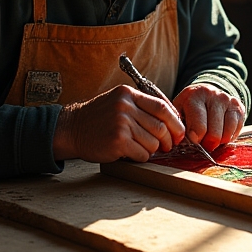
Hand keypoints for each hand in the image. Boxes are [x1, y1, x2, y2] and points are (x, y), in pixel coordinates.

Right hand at [52, 84, 184, 162]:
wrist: (72, 129)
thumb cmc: (99, 117)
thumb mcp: (119, 101)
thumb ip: (142, 105)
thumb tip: (172, 119)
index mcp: (128, 94)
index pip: (162, 107)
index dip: (175, 122)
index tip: (179, 132)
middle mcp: (125, 106)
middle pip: (160, 126)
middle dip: (168, 140)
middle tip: (167, 146)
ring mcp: (121, 124)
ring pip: (153, 142)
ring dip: (152, 150)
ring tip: (143, 149)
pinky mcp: (117, 141)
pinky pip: (142, 154)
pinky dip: (142, 157)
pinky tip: (132, 154)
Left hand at [173, 84, 244, 151]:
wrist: (207, 94)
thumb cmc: (190, 107)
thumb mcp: (179, 112)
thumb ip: (179, 126)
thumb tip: (182, 142)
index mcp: (195, 96)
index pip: (199, 127)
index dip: (196, 140)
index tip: (194, 141)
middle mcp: (214, 95)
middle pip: (214, 134)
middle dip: (207, 144)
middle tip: (202, 142)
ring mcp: (228, 100)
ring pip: (226, 134)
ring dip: (218, 141)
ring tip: (211, 137)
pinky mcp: (239, 107)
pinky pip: (236, 131)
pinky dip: (228, 137)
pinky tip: (221, 132)